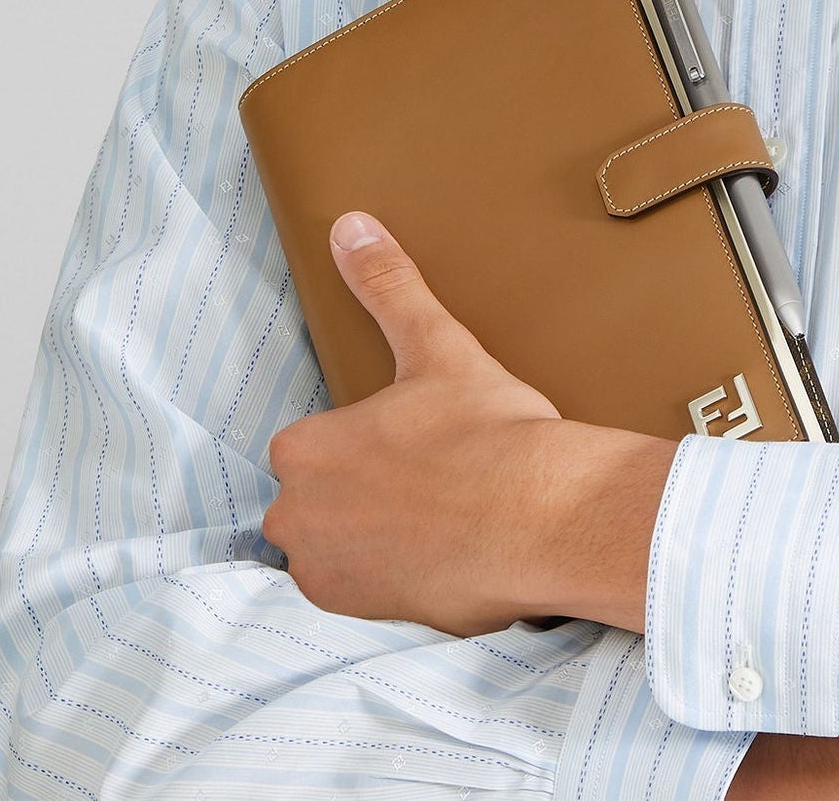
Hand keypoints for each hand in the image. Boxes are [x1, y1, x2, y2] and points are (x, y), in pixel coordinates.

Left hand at [262, 210, 676, 635]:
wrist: (541, 519)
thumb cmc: (487, 431)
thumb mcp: (436, 345)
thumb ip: (386, 284)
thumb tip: (350, 225)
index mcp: (305, 448)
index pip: (313, 443)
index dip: (367, 440)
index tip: (415, 440)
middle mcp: (297, 517)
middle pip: (318, 497)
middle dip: (363, 491)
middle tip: (433, 477)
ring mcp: (327, 572)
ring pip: (338, 544)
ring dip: (373, 535)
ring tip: (440, 516)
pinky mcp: (361, 615)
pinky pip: (361, 592)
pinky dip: (392, 577)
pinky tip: (440, 554)